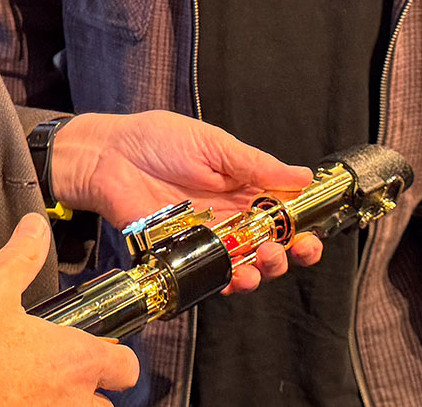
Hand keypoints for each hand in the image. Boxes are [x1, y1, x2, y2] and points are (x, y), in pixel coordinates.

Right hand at [0, 214, 137, 406]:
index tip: (98, 349)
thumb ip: (22, 255)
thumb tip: (35, 227)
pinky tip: (13, 397)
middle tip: (62, 370)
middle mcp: (69, 401)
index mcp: (73, 360)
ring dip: (68, 405)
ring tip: (38, 387)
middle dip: (91, 388)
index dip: (116, 356)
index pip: (126, 368)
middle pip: (107, 403)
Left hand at [49, 111, 321, 292]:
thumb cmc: (157, 140)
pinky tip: (237, 277)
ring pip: (246, 264)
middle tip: (292, 250)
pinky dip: (227, 281)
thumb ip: (255, 165)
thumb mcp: (213, 144)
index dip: (302, 226)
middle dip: (290, 253)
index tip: (313, 233)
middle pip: (271, 245)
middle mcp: (230, 216)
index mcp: (242, 187)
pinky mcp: (182, 254)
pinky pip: (210, 275)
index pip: (282, 212)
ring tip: (265, 261)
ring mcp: (207, 237)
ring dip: (264, 269)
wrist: (109, 156)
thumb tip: (303, 177)